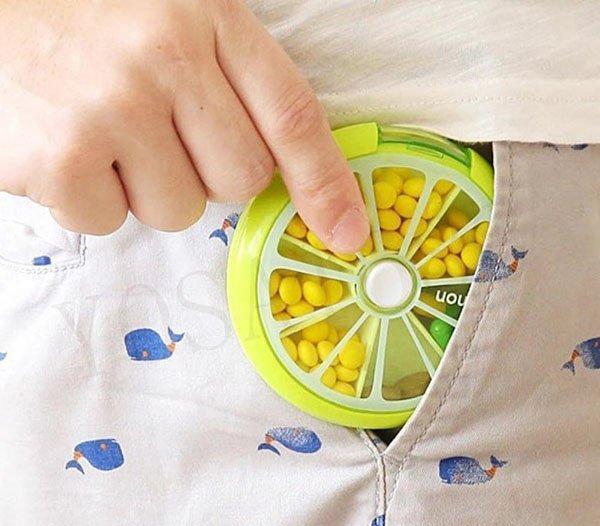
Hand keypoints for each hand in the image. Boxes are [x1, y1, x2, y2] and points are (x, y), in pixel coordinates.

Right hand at [0, 0, 368, 251]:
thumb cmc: (89, 16)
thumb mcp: (173, 17)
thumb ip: (230, 83)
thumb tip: (279, 170)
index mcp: (208, 18)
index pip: (292, 117)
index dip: (326, 184)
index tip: (346, 232)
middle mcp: (165, 60)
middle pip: (240, 180)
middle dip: (210, 175)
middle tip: (161, 133)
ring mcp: (112, 110)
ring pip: (177, 210)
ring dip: (146, 187)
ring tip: (104, 132)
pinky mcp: (61, 158)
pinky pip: (110, 221)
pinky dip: (91, 198)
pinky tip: (67, 146)